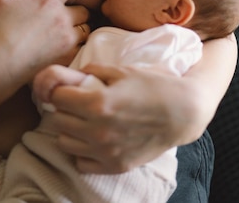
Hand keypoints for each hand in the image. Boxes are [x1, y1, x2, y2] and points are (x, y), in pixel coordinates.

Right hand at [0, 0, 96, 97]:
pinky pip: (82, 48)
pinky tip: (62, 47)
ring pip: (85, 29)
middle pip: (84, 8)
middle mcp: (63, 19)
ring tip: (65, 30)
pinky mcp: (66, 59)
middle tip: (65, 11)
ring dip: (79, 27)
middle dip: (78, 8)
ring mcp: (67, 41)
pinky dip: (76, 46)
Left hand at [34, 35, 236, 173]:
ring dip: (69, 129)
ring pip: (64, 142)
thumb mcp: (122, 71)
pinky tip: (93, 138)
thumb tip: (73, 76)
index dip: (60, 90)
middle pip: (57, 120)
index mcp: (97, 103)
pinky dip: (82, 150)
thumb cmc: (152, 86)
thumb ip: (93, 71)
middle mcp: (97, 130)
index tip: (66, 88)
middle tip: (75, 102)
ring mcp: (105, 151)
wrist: (181, 113)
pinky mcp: (113, 166)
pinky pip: (80, 162)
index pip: (58, 97)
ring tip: (83, 120)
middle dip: (63, 108)